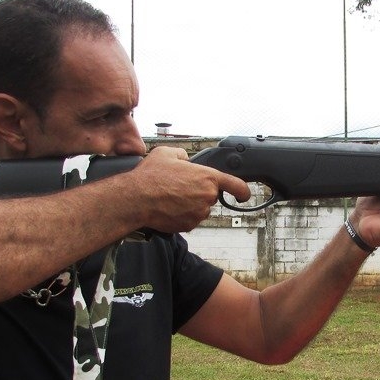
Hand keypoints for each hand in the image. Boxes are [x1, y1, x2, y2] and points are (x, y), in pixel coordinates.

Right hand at [122, 146, 251, 233]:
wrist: (136, 199)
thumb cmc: (150, 176)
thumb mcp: (167, 153)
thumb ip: (183, 155)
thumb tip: (186, 160)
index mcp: (207, 177)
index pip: (236, 185)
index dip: (242, 190)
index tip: (243, 194)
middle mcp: (207, 197)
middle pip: (210, 196)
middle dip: (198, 191)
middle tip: (179, 187)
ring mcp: (199, 213)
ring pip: (200, 208)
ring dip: (190, 204)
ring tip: (170, 196)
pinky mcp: (189, 225)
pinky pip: (190, 219)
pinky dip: (182, 214)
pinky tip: (168, 207)